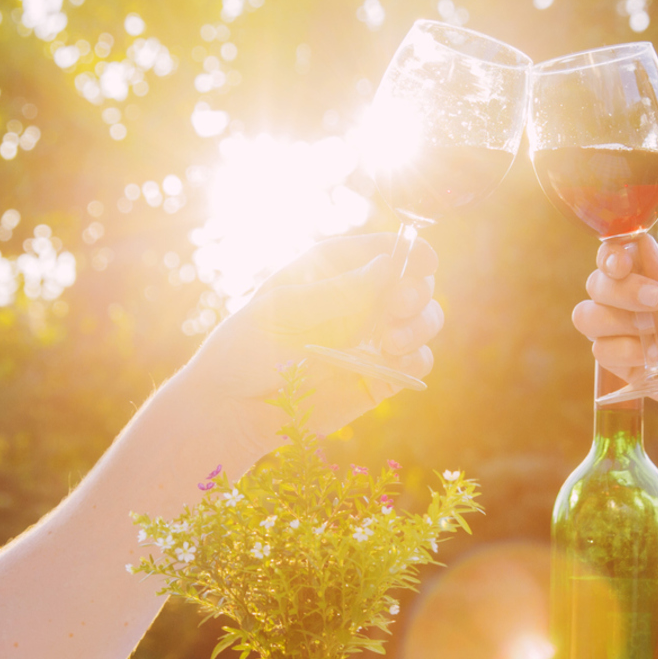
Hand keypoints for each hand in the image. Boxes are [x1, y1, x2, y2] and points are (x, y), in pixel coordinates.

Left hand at [189, 234, 444, 440]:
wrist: (233, 409)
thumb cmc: (246, 349)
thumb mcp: (282, 311)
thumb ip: (335, 291)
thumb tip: (387, 266)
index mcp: (333, 270)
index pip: (383, 249)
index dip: (410, 250)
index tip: (422, 260)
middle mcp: (361, 300)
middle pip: (415, 283)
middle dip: (417, 290)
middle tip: (398, 305)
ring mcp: (373, 338)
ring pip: (425, 320)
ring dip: (420, 325)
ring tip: (391, 342)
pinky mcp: (380, 376)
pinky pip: (417, 362)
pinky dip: (416, 359)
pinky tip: (393, 362)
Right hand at [577, 238, 657, 440]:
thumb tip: (642, 250)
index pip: (622, 252)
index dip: (613, 254)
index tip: (625, 264)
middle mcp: (644, 299)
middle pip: (598, 282)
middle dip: (618, 288)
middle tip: (657, 300)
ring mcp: (637, 334)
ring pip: (588, 316)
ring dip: (610, 318)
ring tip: (650, 328)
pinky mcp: (634, 369)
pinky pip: (602, 353)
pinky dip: (618, 351)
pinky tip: (653, 357)